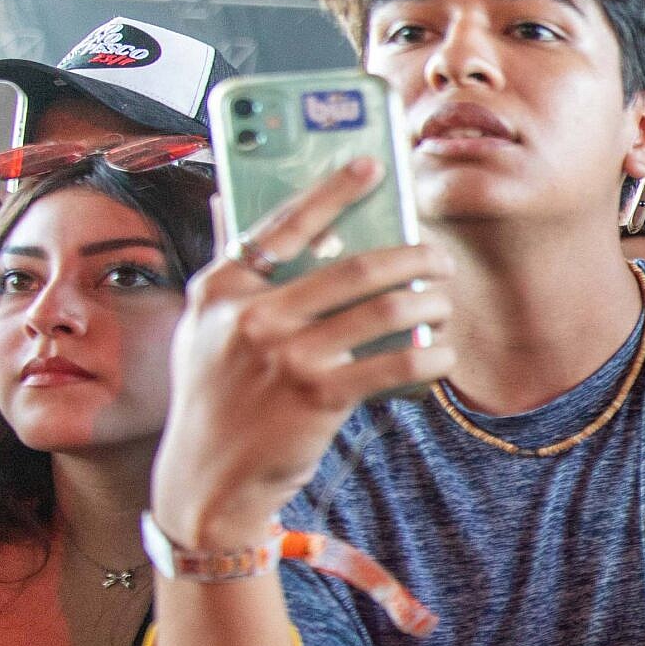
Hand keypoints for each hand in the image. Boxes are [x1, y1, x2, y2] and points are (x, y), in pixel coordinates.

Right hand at [151, 157, 454, 546]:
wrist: (206, 481)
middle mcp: (251, 315)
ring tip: (444, 302)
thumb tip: (224, 196)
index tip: (373, 164)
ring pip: (384, 310)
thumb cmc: (213, 399)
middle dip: (412, 257)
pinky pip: (393, 364)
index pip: (284, 223)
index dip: (333, 189)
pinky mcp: (318, 395)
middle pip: (355, 267)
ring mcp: (285, 355)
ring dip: (429, 302)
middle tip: (439, 259)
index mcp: (221, 288)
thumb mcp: (200, 328)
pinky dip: (429, 357)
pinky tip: (443, 354)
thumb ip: (224, 266)